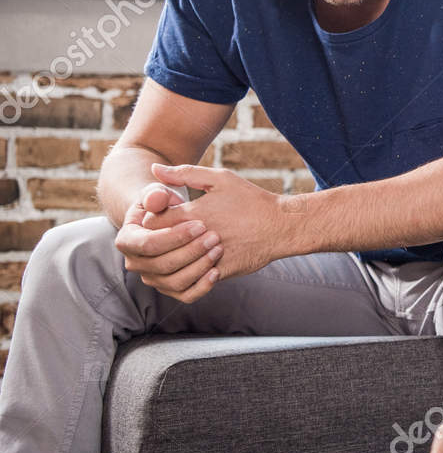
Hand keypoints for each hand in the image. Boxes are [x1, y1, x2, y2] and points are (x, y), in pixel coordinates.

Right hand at [114, 184, 222, 302]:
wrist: (170, 221)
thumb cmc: (164, 204)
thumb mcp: (158, 193)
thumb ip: (156, 193)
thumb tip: (156, 200)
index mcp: (127, 240)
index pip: (148, 244)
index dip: (175, 236)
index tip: (201, 224)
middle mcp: (135, 263)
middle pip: (163, 264)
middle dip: (191, 250)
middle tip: (215, 236)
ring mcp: (152, 278)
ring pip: (175, 281)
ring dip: (199, 266)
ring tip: (218, 248)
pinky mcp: (170, 289)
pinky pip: (186, 295)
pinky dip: (202, 286)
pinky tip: (217, 271)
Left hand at [141, 163, 289, 281]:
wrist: (282, 226)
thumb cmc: (251, 200)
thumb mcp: (220, 179)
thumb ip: (185, 174)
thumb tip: (155, 169)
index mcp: (192, 213)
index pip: (150, 221)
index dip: (151, 220)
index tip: (160, 218)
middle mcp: (197, 237)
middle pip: (156, 247)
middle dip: (155, 243)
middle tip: (162, 238)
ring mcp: (208, 257)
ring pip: (171, 268)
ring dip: (169, 261)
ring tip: (176, 252)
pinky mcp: (220, 273)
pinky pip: (192, 282)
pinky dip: (188, 275)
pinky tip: (193, 264)